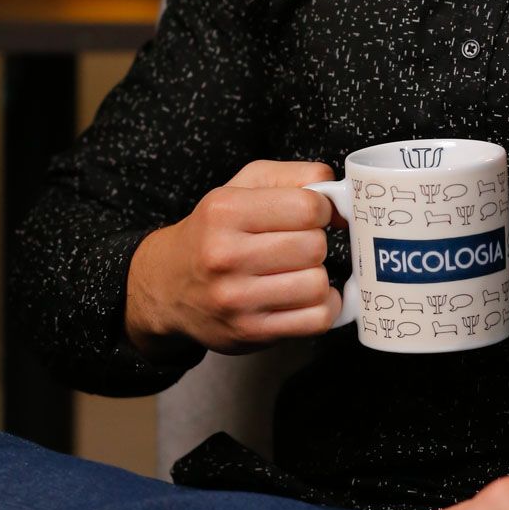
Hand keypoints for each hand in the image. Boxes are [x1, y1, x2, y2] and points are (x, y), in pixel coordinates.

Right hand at [124, 159, 347, 355]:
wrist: (166, 284)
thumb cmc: (214, 231)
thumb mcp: (243, 186)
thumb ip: (296, 177)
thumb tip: (342, 203)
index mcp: (225, 211)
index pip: (308, 207)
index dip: (321, 209)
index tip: (310, 215)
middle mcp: (225, 255)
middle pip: (314, 247)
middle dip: (315, 243)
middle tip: (297, 245)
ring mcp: (236, 299)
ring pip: (317, 285)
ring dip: (317, 277)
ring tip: (297, 271)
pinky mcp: (249, 332)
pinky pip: (316, 320)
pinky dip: (323, 307)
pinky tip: (305, 296)